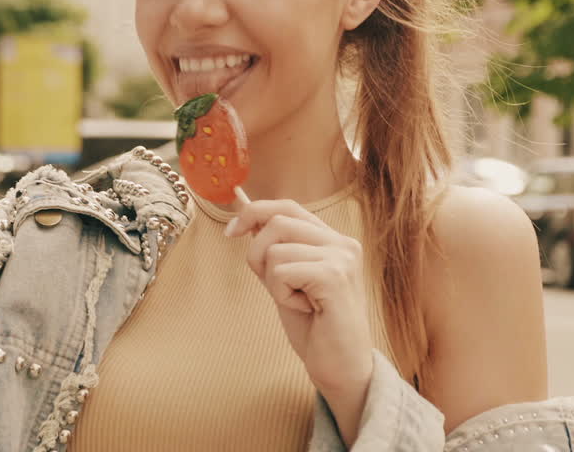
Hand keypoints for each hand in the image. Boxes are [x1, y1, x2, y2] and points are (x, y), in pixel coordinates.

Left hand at [226, 199, 374, 443]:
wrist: (342, 368)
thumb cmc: (316, 328)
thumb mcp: (288, 281)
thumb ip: (274, 250)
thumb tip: (247, 218)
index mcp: (333, 240)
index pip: (288, 206)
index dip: (255, 212)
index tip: (232, 231)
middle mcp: (342, 242)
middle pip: (277, 221)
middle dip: (257, 254)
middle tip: (275, 287)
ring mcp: (341, 257)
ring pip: (275, 248)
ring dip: (273, 282)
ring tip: (298, 301)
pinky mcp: (334, 275)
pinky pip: (281, 270)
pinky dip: (282, 294)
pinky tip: (305, 308)